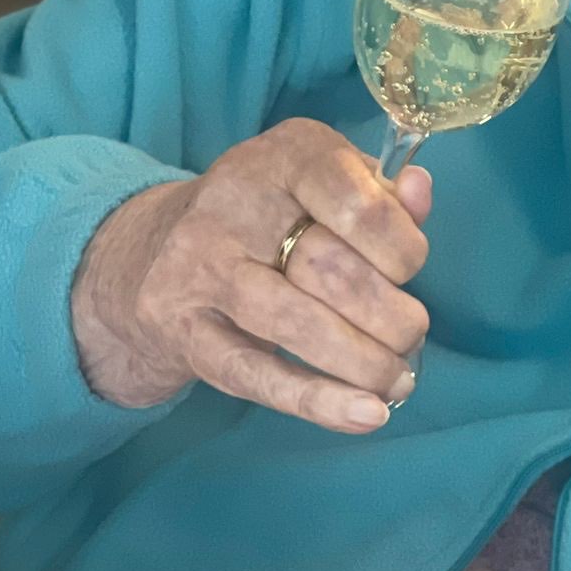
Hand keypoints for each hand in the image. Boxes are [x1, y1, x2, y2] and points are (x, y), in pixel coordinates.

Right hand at [71, 118, 430, 433]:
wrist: (150, 254)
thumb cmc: (268, 216)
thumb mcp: (324, 185)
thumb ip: (379, 193)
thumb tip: (420, 192)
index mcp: (285, 155)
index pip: (356, 201)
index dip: (401, 245)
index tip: (411, 270)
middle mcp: (234, 203)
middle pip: (330, 269)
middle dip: (390, 314)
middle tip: (412, 333)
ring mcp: (201, 267)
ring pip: (296, 324)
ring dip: (363, 361)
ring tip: (398, 379)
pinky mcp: (183, 330)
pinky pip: (256, 373)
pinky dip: (318, 401)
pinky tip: (365, 415)